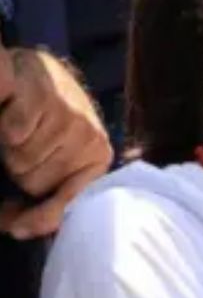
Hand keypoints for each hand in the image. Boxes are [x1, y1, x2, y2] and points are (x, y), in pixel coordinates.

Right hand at [0, 41, 112, 239]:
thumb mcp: (57, 157)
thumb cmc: (47, 118)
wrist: (36, 70)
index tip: (17, 227)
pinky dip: (7, 121)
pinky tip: (10, 109)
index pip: (72, 201)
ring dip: (11, 148)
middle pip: (33, 183)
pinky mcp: (44, 96)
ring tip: (19, 127)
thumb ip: (49, 194)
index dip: (41, 217)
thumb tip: (15, 226)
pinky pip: (15, 130)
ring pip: (20, 159)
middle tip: (22, 146)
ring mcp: (70, 116)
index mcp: (97, 156)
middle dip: (20, 171)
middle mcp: (90, 137)